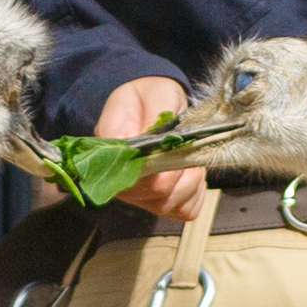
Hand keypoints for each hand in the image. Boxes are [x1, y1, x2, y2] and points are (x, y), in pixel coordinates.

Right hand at [95, 77, 209, 224]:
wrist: (154, 103)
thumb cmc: (151, 98)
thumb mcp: (154, 95)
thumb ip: (154, 115)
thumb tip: (151, 141)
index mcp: (110, 153)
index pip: (130, 174)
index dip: (158, 164)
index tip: (175, 145)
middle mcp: (120, 182)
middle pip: (155, 193)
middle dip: (180, 169)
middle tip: (188, 147)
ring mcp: (141, 197)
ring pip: (171, 205)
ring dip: (190, 181)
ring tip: (190, 158)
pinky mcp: (162, 205)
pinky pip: (185, 211)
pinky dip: (196, 193)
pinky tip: (192, 174)